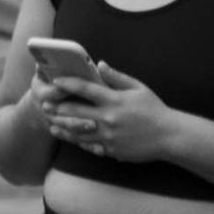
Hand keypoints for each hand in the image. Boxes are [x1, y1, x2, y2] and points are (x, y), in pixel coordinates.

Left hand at [43, 62, 170, 161]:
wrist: (169, 136)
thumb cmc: (154, 109)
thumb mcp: (138, 88)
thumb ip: (116, 77)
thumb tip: (99, 64)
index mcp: (115, 100)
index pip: (85, 89)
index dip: (68, 84)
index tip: (55, 82)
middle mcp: (109, 118)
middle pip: (75, 112)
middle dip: (57, 108)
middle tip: (44, 105)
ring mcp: (108, 135)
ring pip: (77, 132)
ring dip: (61, 127)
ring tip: (50, 124)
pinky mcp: (110, 149)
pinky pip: (89, 145)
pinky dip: (76, 141)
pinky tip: (67, 137)